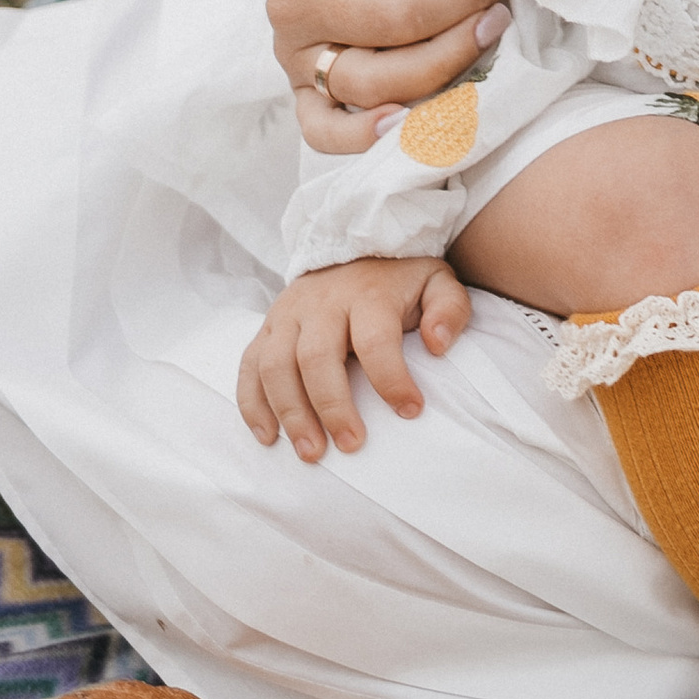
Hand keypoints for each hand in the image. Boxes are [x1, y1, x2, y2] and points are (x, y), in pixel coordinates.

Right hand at [236, 257, 470, 461]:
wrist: (353, 245)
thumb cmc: (399, 278)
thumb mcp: (437, 281)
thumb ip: (449, 308)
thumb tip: (438, 344)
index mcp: (367, 294)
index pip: (375, 340)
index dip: (392, 379)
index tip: (412, 411)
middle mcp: (321, 303)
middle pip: (316, 357)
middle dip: (332, 407)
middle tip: (351, 445)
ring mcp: (288, 315)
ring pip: (275, 365)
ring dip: (290, 413)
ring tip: (311, 453)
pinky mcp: (267, 327)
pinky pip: (249, 366)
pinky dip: (252, 404)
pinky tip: (269, 436)